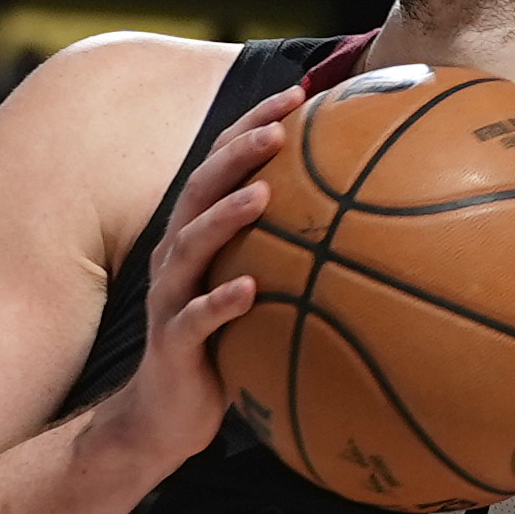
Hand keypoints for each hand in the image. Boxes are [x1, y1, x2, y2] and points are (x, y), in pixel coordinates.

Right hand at [73, 85, 303, 483]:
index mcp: (193, 238)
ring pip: (193, 246)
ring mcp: (171, 299)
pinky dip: (221, 302)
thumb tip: (353, 222)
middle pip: (201, 190)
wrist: (161, 417)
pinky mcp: (172, 344)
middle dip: (239, 152)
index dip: (251, 127)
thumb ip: (279, 255)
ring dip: (226, 217)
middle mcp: (176, 258)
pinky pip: (196, 319)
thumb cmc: (216, 348)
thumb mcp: (246, 291)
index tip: (296, 95)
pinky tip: (250, 290)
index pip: (220, 167)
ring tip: (262, 194)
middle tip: (281, 127)